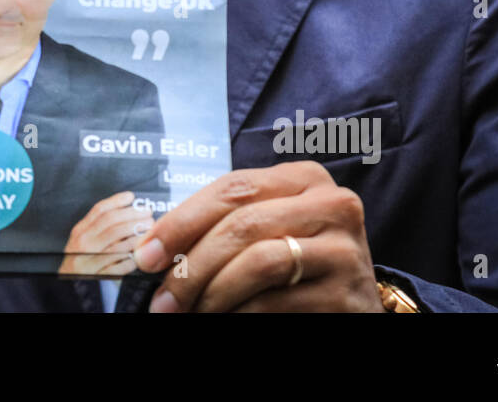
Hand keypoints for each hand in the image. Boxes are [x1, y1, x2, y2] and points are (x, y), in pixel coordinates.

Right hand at [59, 190, 153, 275]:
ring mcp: (90, 261)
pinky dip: (132, 259)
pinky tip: (140, 253)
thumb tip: (124, 210)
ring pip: (118, 244)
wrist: (66, 285)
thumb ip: (98, 226)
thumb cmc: (79, 259)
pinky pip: (119, 267)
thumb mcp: (82, 239)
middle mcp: (83, 244)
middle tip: (147, 214)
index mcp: (80, 231)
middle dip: (133, 216)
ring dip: (137, 236)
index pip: (99, 211)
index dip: (117, 201)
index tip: (131, 197)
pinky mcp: (98, 278)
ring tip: (149, 230)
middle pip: (111, 224)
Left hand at [133, 161, 382, 311]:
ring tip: (188, 312)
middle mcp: (332, 204)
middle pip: (242, 225)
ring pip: (259, 262)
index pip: (232, 188)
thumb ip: (223, 224)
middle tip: (162, 298)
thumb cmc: (297, 261)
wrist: (352, 306)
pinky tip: (223, 319)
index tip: (146, 255)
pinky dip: (239, 313)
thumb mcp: (265, 228)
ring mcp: (345, 249)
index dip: (182, 221)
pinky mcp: (347, 294)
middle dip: (191, 265)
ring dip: (211, 292)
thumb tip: (153, 249)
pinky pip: (276, 301)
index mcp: (304, 178)